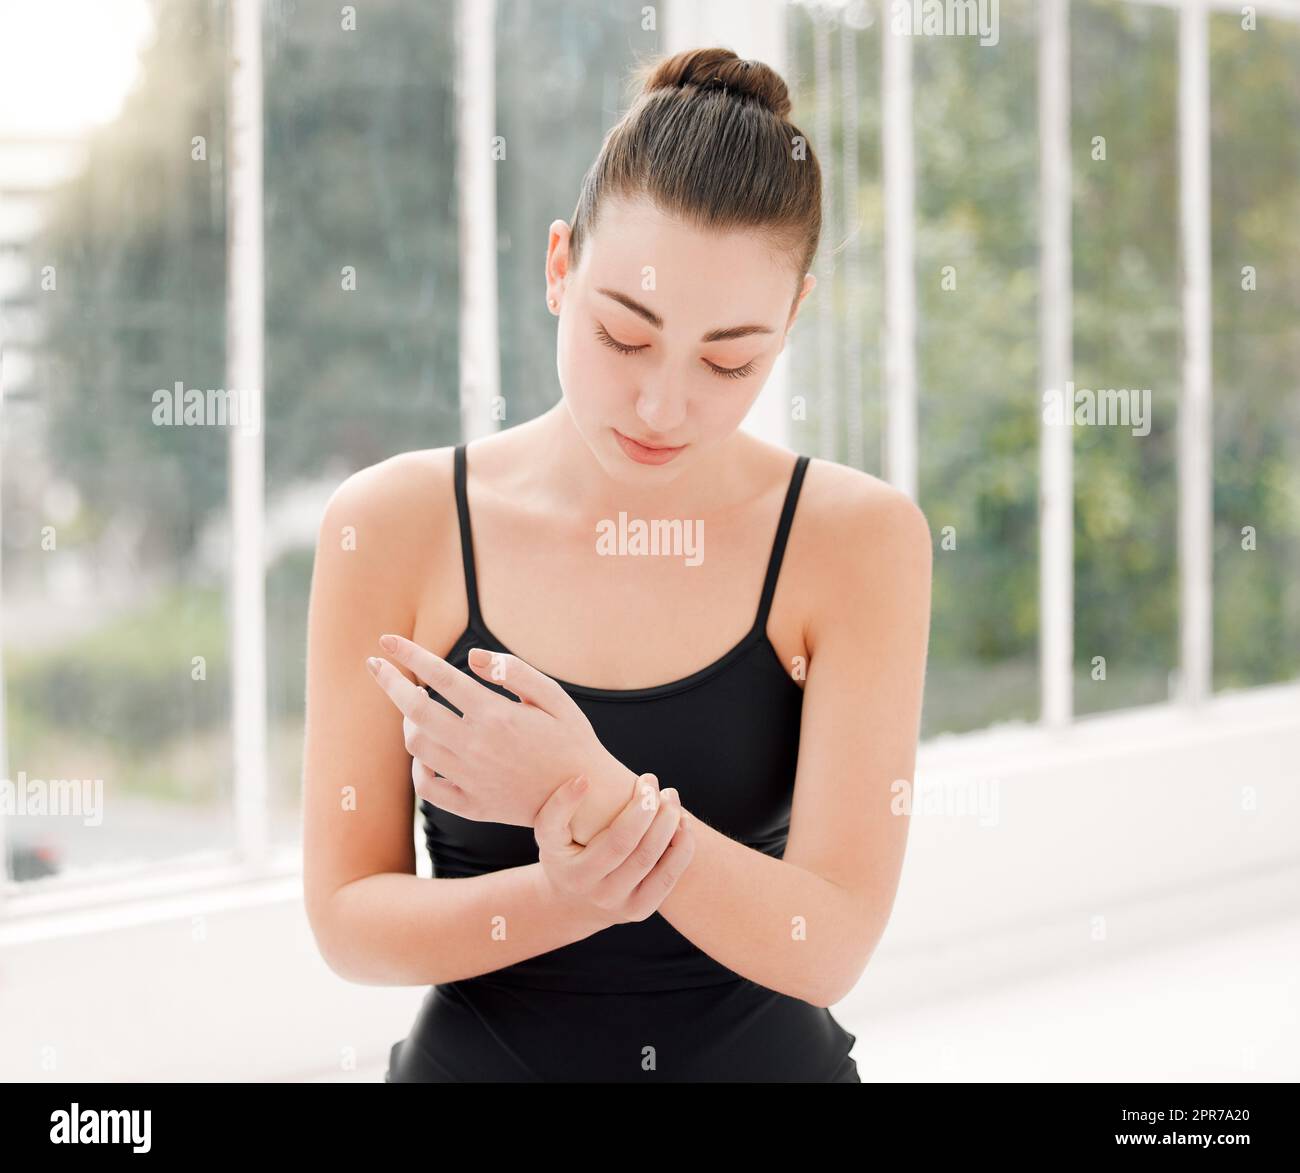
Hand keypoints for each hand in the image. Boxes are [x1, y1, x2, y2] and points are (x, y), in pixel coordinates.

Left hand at [367, 634, 626, 827]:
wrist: (587, 800)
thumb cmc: (572, 740)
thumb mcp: (554, 697)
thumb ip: (513, 671)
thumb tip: (470, 658)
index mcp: (495, 714)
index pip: (438, 676)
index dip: (408, 655)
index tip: (387, 640)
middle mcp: (475, 746)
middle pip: (413, 710)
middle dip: (389, 682)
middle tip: (375, 665)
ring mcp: (470, 778)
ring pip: (416, 746)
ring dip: (407, 722)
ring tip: (416, 708)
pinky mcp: (471, 805)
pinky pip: (427, 786)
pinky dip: (419, 767)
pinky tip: (427, 754)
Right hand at [534, 771, 695, 926]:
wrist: (569, 901)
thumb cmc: (562, 853)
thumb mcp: (549, 834)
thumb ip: (557, 808)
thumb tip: (583, 780)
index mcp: (578, 876)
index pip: (617, 842)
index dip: (636, 810)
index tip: (644, 778)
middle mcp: (602, 895)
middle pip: (642, 851)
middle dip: (656, 810)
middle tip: (653, 781)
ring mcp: (625, 907)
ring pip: (657, 861)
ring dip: (671, 823)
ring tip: (670, 796)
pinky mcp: (642, 910)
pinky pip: (670, 877)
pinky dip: (682, 847)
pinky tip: (682, 822)